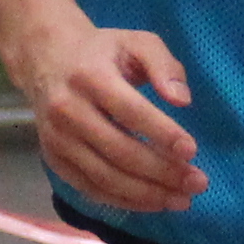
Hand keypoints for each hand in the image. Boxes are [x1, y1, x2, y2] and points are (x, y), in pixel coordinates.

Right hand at [11, 19, 203, 214]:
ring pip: (105, 177)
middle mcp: (67, 110)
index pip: (130, 111)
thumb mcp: (137, 42)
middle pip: (119, 151)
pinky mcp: (54, 160)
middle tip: (197, 183)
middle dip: (162, 172)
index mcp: (90, 76)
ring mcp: (57, 139)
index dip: (162, 134)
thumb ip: (164, 65)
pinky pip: (91, 188)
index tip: (192, 152)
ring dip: (147, 194)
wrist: (46, 60)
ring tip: (181, 200)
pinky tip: (153, 202)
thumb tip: (182, 100)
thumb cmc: (102, 52)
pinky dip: (124, 201)